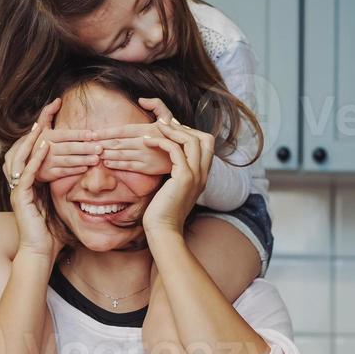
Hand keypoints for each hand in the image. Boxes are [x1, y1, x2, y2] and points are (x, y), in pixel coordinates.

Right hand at [2, 99, 101, 185]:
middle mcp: (47, 148)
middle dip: (85, 148)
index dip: (79, 134)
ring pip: (68, 161)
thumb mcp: (41, 127)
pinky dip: (74, 171)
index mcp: (47, 136)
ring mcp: (47, 162)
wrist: (25, 162)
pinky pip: (63, 172)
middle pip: (69, 148)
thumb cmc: (38, 142)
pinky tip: (85, 168)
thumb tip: (58, 100)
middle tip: (100, 148)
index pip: (65, 134)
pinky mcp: (48, 174)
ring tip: (96, 159)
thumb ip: (48, 113)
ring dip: (83, 160)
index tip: (93, 134)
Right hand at [4, 122, 59, 259]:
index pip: (35, 152)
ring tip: (43, 125)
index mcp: (29, 183)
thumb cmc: (52, 233)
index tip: (52, 117)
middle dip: (37, 130)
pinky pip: (27, 173)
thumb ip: (66, 191)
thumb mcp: (61, 205)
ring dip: (34, 140)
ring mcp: (18, 189)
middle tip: (46, 112)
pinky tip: (45, 147)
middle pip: (25, 149)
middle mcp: (20, 183)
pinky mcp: (20, 197)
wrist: (40, 252)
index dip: (42, 135)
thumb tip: (87, 180)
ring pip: (23, 158)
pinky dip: (36, 159)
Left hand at [89, 97, 176, 174]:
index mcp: (147, 129)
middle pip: (118, 142)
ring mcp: (145, 156)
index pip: (122, 130)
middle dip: (101, 143)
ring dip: (105, 154)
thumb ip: (156, 104)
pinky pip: (128, 166)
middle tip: (86, 144)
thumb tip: (141, 100)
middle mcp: (145, 142)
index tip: (92, 133)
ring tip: (93, 153)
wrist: (187, 156)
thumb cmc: (174, 135)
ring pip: (120, 154)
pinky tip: (106, 162)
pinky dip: (116, 164)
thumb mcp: (168, 116)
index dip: (106, 132)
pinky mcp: (147, 168)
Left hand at [141, 120, 214, 235]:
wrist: (163, 230)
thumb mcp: (174, 190)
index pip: (207, 145)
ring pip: (192, 141)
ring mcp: (196, 175)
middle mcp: (203, 174)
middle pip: (205, 138)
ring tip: (155, 127)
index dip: (191, 132)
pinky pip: (175, 150)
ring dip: (172, 130)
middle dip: (184, 127)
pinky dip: (161, 141)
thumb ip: (178, 176)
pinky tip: (147, 142)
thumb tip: (171, 166)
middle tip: (164, 123)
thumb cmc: (163, 212)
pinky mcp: (184, 178)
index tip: (172, 128)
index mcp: (202, 175)